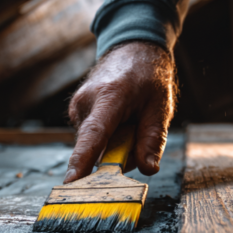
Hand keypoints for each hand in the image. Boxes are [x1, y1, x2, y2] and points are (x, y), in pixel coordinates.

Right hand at [64, 41, 175, 183]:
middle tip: (138, 131)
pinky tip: (118, 120)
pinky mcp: (76, 112)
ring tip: (129, 120)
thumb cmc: (147, 76)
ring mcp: (77, 107)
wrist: (132, 49)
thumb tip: (148, 168)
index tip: (71, 183)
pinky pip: (92, 138)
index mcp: (109, 97)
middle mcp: (86, 102)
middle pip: (97, 148)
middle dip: (119, 152)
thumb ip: (153, 139)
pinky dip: (108, 137)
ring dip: (114, 144)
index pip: (93, 136)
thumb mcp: (160, 107)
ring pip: (95, 146)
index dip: (82, 162)